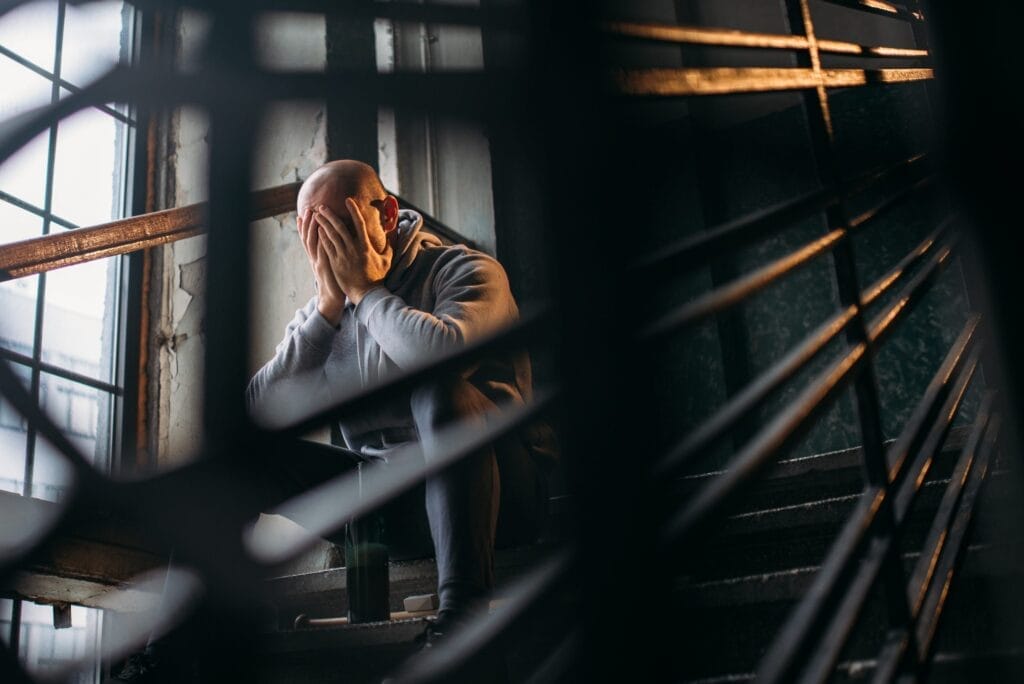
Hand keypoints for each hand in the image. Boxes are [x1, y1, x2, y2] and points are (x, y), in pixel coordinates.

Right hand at [297, 207, 344, 324]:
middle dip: (307, 223)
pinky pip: (322, 251)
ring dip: (312, 228)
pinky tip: (322, 230)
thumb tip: (330, 245)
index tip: (302, 214)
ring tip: (313, 215)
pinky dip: (321, 240)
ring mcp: (318, 262)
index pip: (308, 239)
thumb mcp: (328, 267)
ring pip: (312, 242)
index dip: (304, 227)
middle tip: (307, 208)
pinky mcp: (325, 267)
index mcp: (315, 257)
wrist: (332, 300)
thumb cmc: (334, 283)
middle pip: (308, 237)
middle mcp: (314, 258)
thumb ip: (328, 255)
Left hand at [311, 198, 392, 305]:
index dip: (353, 211)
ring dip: (323, 224)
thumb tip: (394, 231)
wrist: (366, 294)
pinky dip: (321, 237)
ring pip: (331, 236)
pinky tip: (316, 230)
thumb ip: (389, 244)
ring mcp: (343, 256)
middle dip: (330, 215)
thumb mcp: (387, 259)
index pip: (359, 224)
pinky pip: (327, 247)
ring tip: (316, 215)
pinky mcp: (335, 263)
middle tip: (322, 206)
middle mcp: (353, 249)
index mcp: (366, 247)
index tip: (348, 200)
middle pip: (339, 228)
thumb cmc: (378, 277)